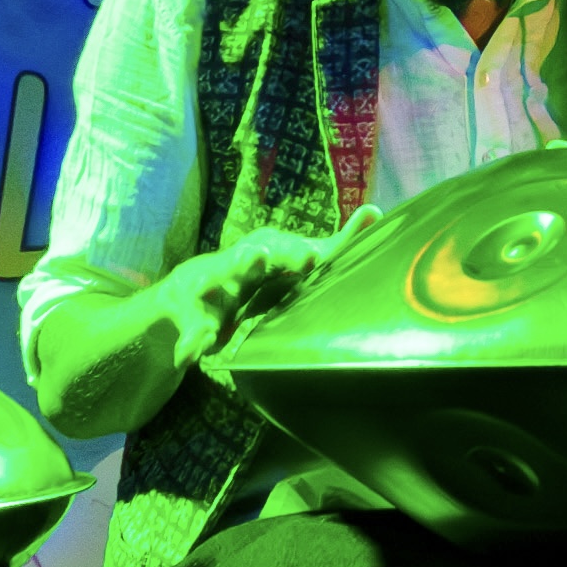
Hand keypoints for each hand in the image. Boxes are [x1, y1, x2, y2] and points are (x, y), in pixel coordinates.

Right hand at [162, 209, 382, 370]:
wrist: (190, 293)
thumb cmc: (256, 276)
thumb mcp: (292, 260)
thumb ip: (334, 244)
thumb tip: (377, 211)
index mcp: (264, 254)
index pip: (281, 250)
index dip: (294, 254)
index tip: (312, 258)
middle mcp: (236, 265)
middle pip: (245, 261)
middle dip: (252, 259)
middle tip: (257, 256)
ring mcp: (212, 291)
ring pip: (213, 286)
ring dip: (212, 288)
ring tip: (206, 289)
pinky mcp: (194, 321)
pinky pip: (191, 332)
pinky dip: (190, 343)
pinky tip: (189, 355)